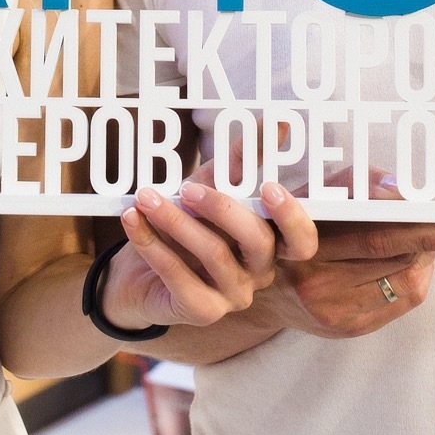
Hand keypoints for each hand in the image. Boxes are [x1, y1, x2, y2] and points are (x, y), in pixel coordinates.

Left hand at [101, 160, 319, 330]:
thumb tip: (277, 123)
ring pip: (214, 255)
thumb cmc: (183, 222)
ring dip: (175, 221)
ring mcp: (234, 296)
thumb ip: (240, 160)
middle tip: (188, 188)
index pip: (302, 239)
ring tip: (145, 197)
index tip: (271, 186)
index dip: (293, 216)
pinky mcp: (202, 311)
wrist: (134, 269)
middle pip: (259, 242)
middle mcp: (260, 272)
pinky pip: (178, 277)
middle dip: (223, 209)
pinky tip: (132, 221)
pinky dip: (151, 245)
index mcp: (271, 241)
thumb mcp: (208, 185)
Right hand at [254, 169, 434, 339]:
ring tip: (432, 239)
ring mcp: (333, 310)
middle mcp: (315, 280)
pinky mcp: (348, 329)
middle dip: (432, 238)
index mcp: (303, 241)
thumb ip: (354, 184)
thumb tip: (403, 188)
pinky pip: (399, 302)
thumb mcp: (311, 196)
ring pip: (402, 281)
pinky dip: (415, 278)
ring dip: (424, 257)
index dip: (412, 220)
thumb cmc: (291, 230)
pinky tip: (412, 262)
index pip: (369, 231)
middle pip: (390, 255)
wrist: (262, 290)